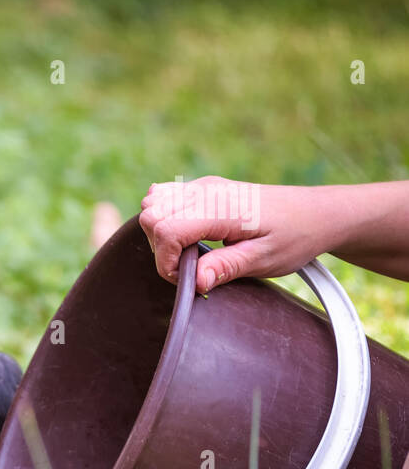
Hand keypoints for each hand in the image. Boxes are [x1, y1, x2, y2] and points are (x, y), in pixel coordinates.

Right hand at [138, 176, 330, 292]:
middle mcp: (207, 190)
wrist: (316, 213)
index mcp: (222, 208)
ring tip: (189, 251)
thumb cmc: (294, 236)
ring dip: (160, 233)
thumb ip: (226, 268)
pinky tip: (188, 234)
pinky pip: (163, 197)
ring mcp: (203, 186)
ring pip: (151, 204)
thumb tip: (195, 282)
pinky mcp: (203, 187)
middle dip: (160, 248)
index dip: (166, 261)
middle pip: (151, 215)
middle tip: (190, 266)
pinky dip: (164, 218)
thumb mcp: (264, 259)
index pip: (165, 229)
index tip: (188, 278)